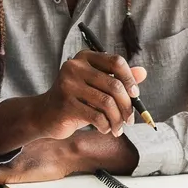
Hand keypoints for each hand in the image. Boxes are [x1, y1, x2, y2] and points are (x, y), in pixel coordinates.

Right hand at [32, 52, 149, 140]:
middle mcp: (75, 67)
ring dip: (117, 119)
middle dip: (127, 106)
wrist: (45, 115)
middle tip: (129, 120)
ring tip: (118, 128)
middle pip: (114, 85)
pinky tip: (105, 129)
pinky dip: (106, 125)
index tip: (135, 95)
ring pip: (107, 103)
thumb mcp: (97, 87)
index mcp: (84, 58)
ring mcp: (68, 85)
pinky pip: (96, 116)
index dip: (129, 79)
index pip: (116, 62)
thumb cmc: (75, 100)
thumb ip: (118, 79)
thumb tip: (143, 72)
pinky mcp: (65, 104)